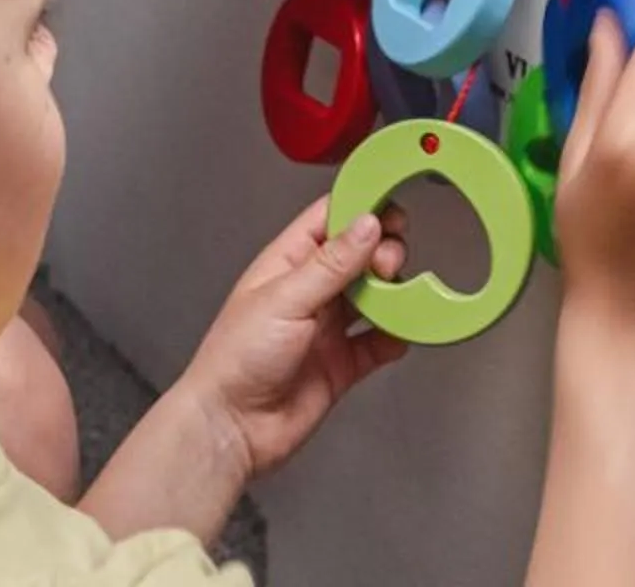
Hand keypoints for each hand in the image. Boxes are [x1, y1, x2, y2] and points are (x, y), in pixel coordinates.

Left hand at [171, 199, 411, 485]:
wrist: (232, 428)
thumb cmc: (235, 358)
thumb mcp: (285, 299)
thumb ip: (332, 264)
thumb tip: (367, 224)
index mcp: (287, 263)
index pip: (330, 220)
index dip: (362, 208)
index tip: (393, 207)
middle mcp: (310, 291)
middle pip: (360, 256)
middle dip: (384, 253)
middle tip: (389, 265)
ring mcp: (328, 328)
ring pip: (374, 296)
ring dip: (393, 293)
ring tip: (401, 296)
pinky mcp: (342, 363)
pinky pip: (379, 342)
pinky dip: (396, 336)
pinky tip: (401, 333)